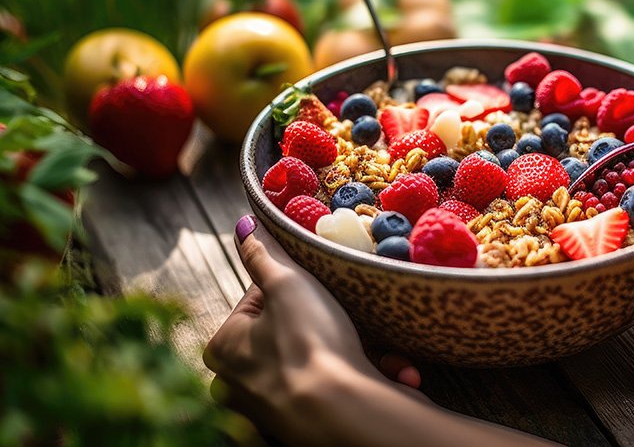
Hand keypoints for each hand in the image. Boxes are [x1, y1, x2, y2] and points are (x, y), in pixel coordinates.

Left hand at [204, 215, 420, 445]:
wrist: (344, 415)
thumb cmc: (308, 345)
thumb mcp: (287, 283)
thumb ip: (264, 253)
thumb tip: (245, 224)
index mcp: (223, 348)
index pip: (260, 301)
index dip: (296, 288)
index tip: (320, 287)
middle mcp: (239, 383)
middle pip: (294, 333)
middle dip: (336, 325)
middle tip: (357, 317)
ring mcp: (272, 409)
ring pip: (322, 363)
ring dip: (361, 351)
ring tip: (386, 350)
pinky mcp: (306, 426)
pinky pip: (337, 389)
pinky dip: (365, 377)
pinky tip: (392, 371)